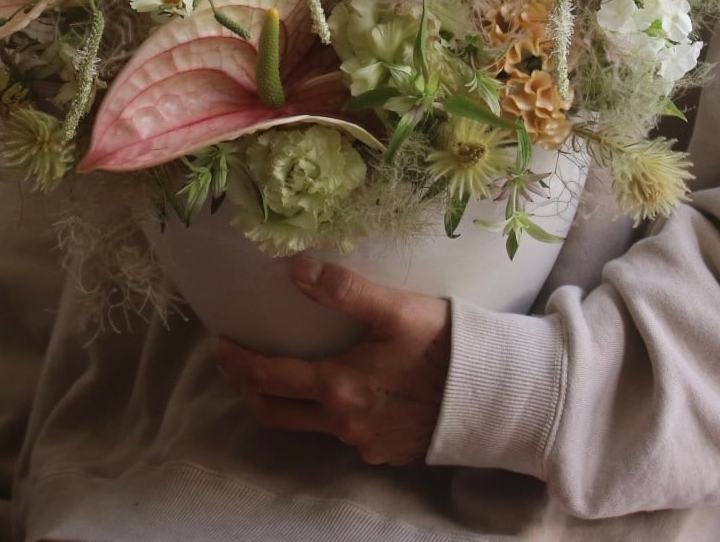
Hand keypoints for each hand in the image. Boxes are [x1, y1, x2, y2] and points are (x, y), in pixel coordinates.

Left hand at [215, 257, 450, 465]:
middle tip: (237, 365)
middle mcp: (344, 423)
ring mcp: (365, 443)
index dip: (239, 362)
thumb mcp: (396, 309)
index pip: (270, 378)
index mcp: (340, 387)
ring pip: (308, 427)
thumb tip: (294, 267)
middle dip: (250, 388)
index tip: (221, 346)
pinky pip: (343, 436)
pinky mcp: (387, 452)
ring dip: (285, 403)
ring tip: (280, 377)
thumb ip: (344, 289)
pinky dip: (326, 414)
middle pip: (277, 413)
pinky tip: (339, 394)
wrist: (498, 396)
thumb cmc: (446, 347)